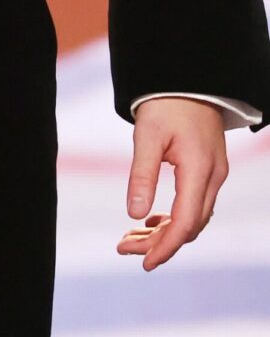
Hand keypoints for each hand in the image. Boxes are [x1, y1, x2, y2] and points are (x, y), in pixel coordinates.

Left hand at [117, 97, 228, 270]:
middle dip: (159, 242)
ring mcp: (214, 173)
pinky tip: (151, 219)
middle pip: (190, 225)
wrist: (186, 77)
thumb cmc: (165, 102)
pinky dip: (174, 216)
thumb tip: (134, 213)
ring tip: (131, 236)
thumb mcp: (147, 135)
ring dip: (164, 231)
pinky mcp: (209, 168)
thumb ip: (142, 174)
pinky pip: (195, 204)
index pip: (185, 222)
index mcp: (199, 169)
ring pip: (193, 217)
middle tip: (124, 247)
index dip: (166, 246)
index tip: (144, 262)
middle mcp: (213, 176)